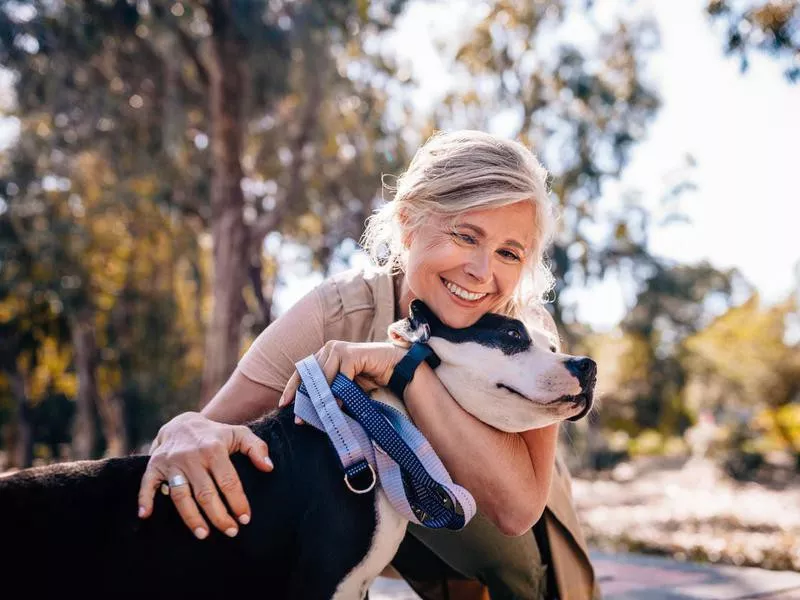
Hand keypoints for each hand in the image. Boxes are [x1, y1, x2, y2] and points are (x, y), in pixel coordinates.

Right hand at [137, 411, 273, 538]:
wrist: (183, 422)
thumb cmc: (215, 434)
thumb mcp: (239, 434)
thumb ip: (257, 448)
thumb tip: (268, 468)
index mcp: (214, 449)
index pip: (228, 481)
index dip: (237, 502)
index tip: (245, 518)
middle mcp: (192, 456)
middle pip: (206, 493)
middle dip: (219, 516)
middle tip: (230, 532)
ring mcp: (171, 462)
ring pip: (180, 495)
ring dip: (191, 517)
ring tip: (203, 534)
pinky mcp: (154, 465)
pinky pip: (147, 484)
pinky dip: (145, 499)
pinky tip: (146, 516)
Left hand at [278, 341, 404, 412]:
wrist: (394, 368)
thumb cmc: (369, 377)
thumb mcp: (344, 386)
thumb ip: (328, 392)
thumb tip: (310, 412)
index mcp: (324, 354)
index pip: (302, 371)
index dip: (292, 388)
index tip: (284, 404)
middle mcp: (329, 348)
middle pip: (310, 375)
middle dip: (305, 398)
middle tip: (300, 419)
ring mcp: (339, 349)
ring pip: (323, 377)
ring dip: (321, 399)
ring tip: (318, 416)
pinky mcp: (351, 354)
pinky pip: (340, 377)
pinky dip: (338, 393)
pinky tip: (337, 407)